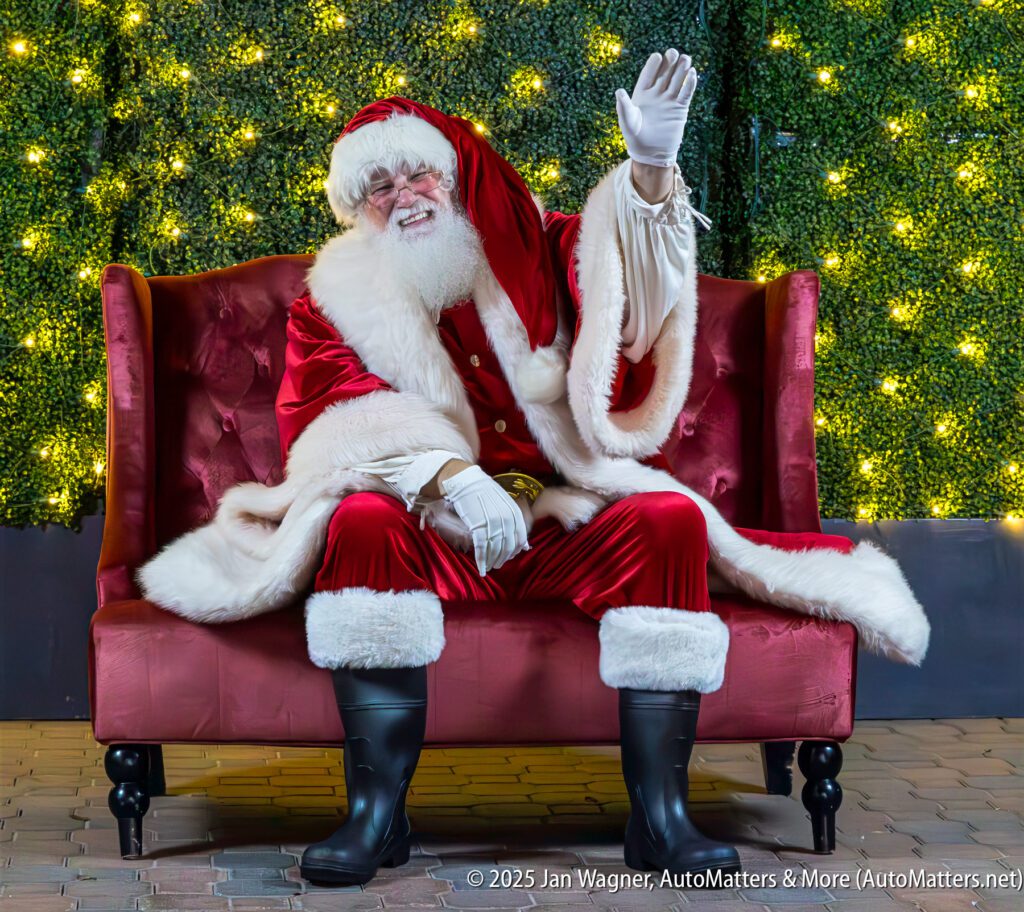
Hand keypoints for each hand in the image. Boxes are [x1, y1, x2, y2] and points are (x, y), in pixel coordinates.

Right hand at [440, 465, 529, 575]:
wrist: (466, 482)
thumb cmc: (484, 493)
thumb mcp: (504, 504)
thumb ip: (514, 522)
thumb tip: (525, 545)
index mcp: (514, 513)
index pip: (519, 538)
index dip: (514, 551)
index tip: (508, 557)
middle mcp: (506, 519)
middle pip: (507, 546)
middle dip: (502, 558)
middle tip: (497, 565)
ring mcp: (492, 523)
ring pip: (495, 549)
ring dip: (492, 561)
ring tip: (488, 568)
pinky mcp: (478, 526)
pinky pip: (481, 548)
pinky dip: (481, 561)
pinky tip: (481, 568)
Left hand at [615, 48, 697, 167]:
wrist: (650, 153)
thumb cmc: (635, 137)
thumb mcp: (628, 121)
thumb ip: (624, 106)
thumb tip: (618, 91)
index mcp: (642, 93)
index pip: (648, 75)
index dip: (653, 66)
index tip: (657, 57)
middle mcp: (657, 93)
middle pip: (665, 74)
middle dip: (669, 62)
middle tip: (673, 53)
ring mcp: (669, 100)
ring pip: (677, 80)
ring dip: (681, 70)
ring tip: (686, 59)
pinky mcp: (680, 109)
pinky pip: (686, 93)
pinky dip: (689, 84)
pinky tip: (692, 74)